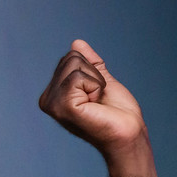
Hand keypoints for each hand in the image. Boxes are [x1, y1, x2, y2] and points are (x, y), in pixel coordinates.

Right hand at [38, 40, 144, 154]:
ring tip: (97, 103)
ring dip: (96, 82)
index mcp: (53, 94)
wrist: (129, 134)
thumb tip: (77, 43)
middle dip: (93, 75)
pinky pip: (79, 76)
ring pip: (75, 64)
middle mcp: (47, 100)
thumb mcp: (101, 81)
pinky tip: (96, 104)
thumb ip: (89, 64)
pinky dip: (95, 86)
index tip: (97, 96)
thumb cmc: (118, 113)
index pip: (69, 58)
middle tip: (99, 100)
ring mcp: (52, 104)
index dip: (92, 73)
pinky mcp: (62, 106)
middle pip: (71, 58)